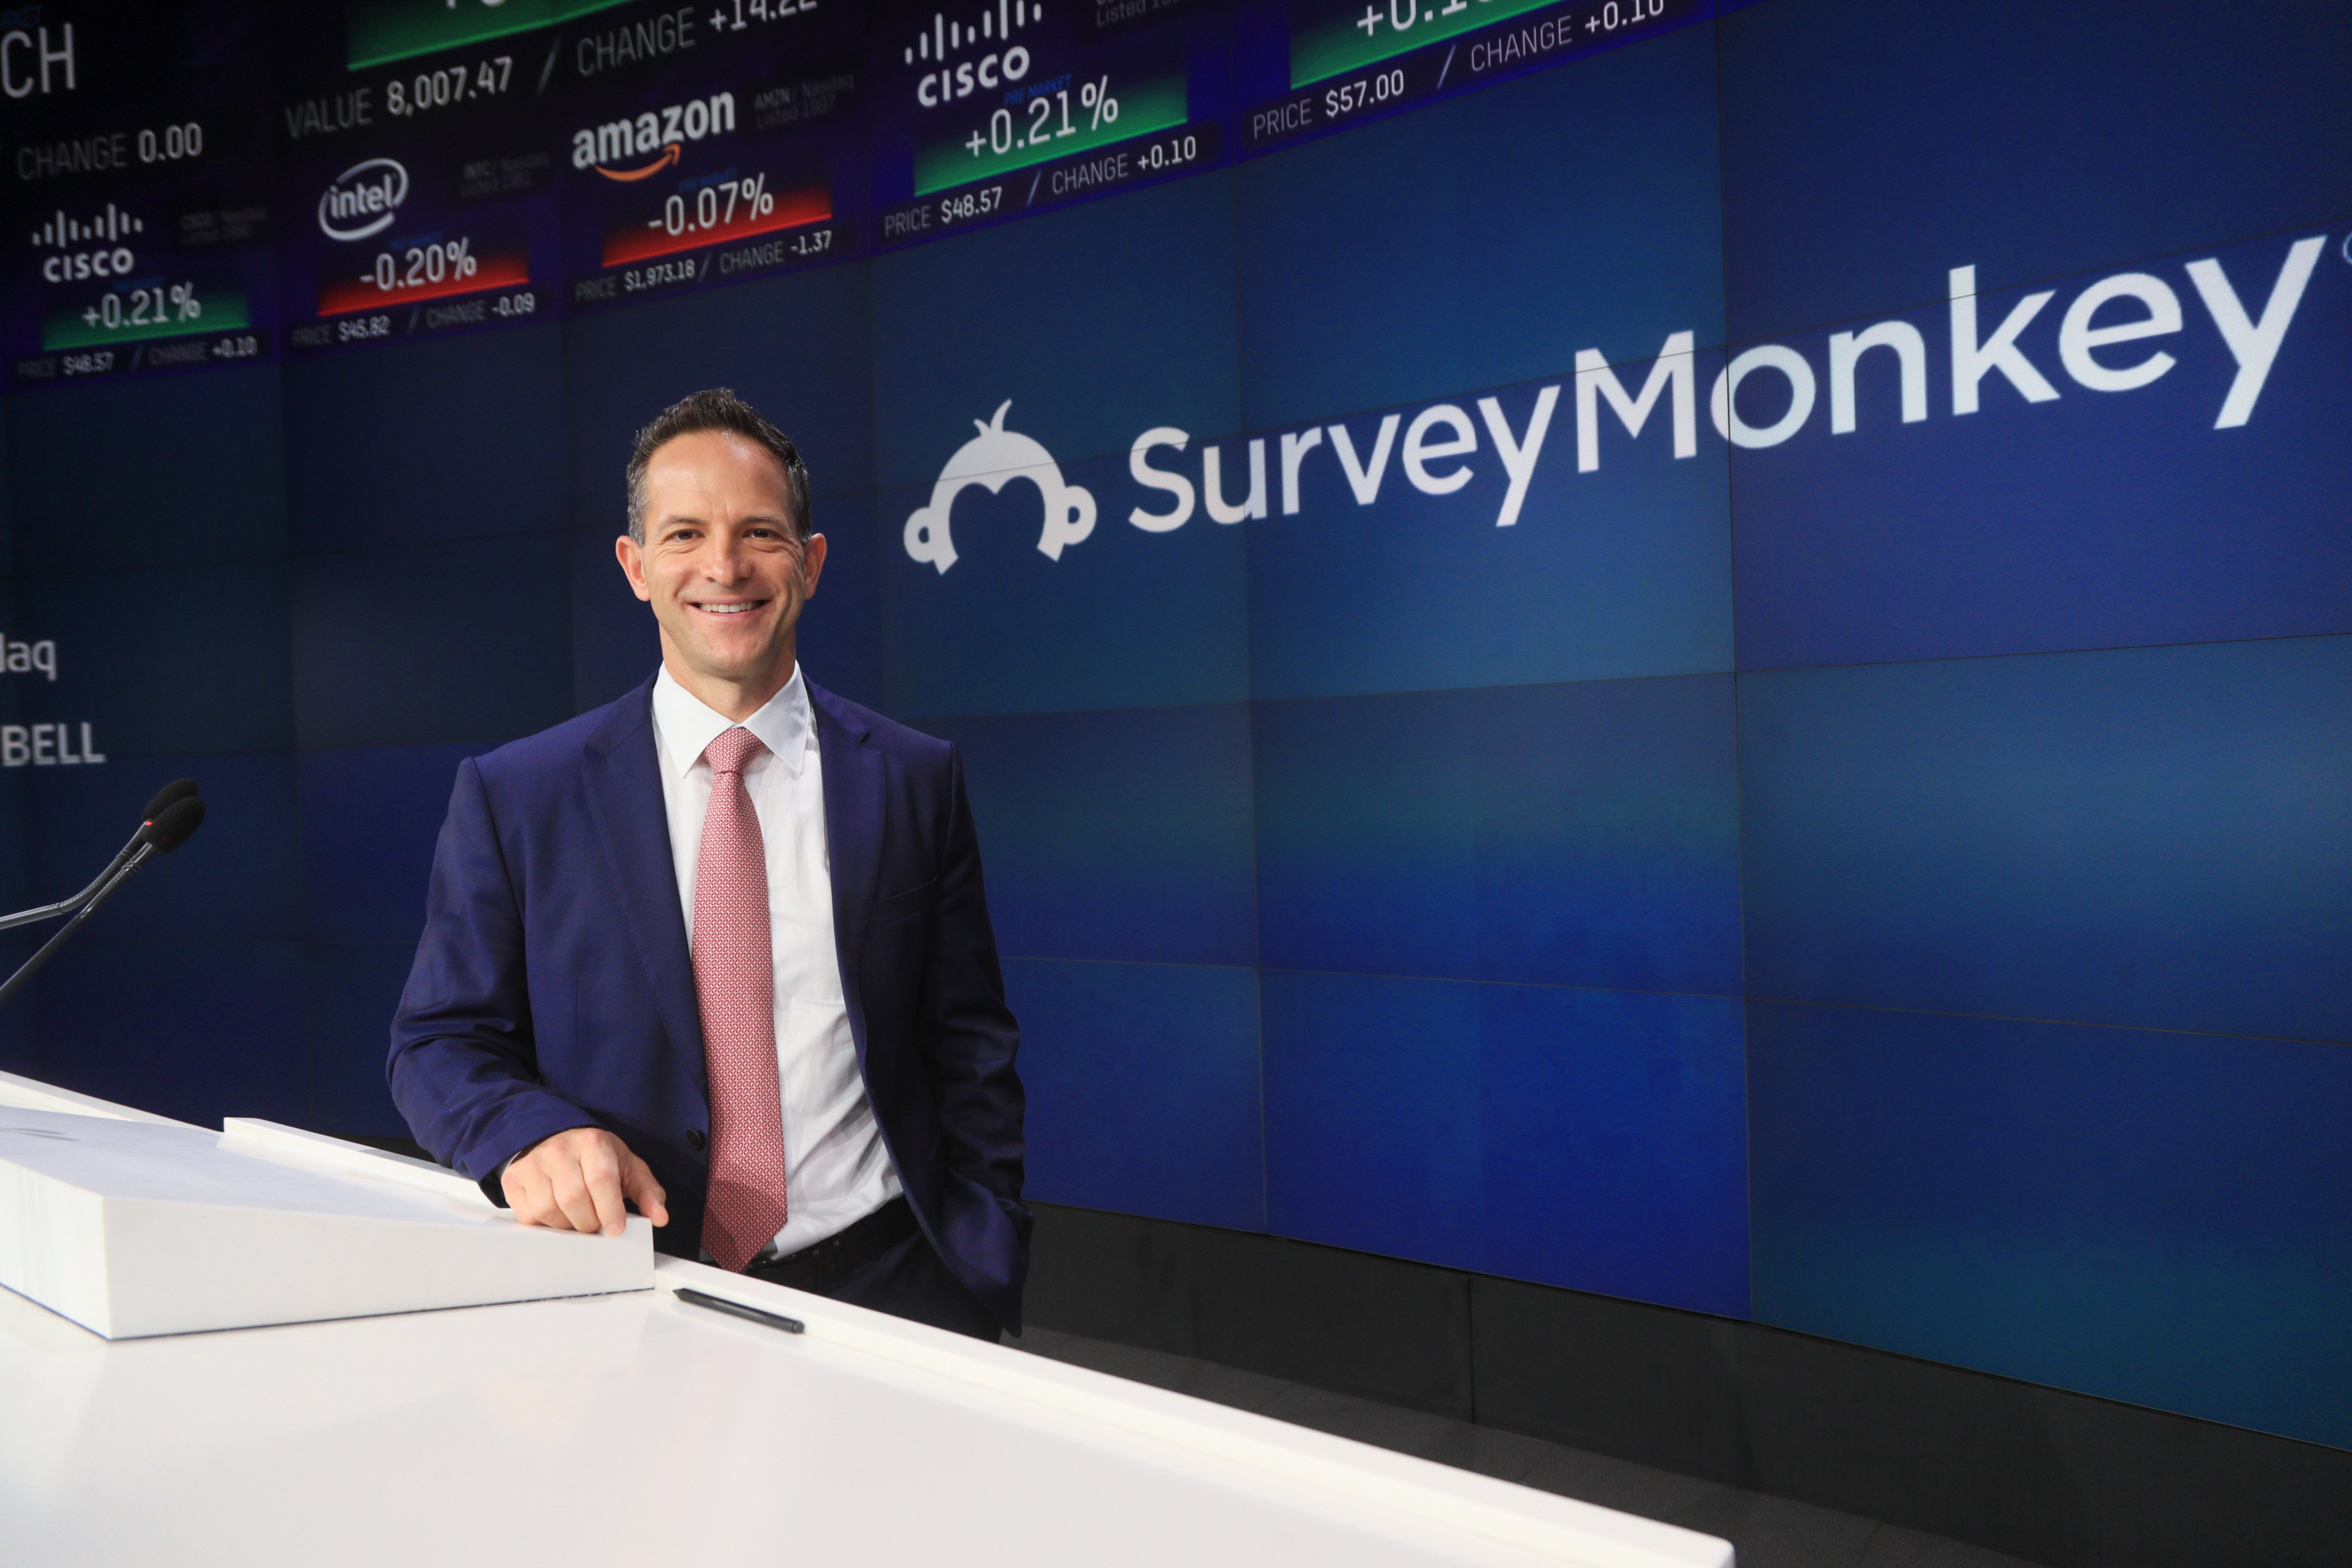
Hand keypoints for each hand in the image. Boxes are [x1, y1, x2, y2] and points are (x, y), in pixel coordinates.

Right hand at [501, 1127, 669, 1236]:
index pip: (600, 1180)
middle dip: (588, 1222)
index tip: (615, 1229)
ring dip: (566, 1225)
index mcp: (593, 1143)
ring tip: (576, 1217)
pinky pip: (528, 1215)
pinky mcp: (514, 1179)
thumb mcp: (627, 1167)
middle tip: (595, 1223)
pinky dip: (545, 1224)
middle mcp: (559, 1150)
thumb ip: (647, 1192)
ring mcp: (533, 1164)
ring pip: (549, 1210)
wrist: (554, 1137)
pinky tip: (557, 1214)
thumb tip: (659, 1218)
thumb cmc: (595, 1156)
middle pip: (573, 1200)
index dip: (609, 1210)